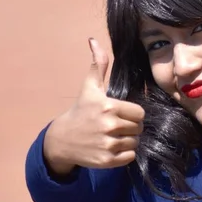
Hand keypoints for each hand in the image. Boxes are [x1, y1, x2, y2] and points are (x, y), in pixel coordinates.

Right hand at [43, 39, 144, 174]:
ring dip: (128, 140)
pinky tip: (111, 147)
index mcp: (108, 106)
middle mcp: (109, 126)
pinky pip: (130, 156)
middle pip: (138, 128)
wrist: (62, 140)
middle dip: (130, 127)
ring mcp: (108, 144)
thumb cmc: (80, 111)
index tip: (120, 114)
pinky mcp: (107, 161)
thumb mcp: (89, 87)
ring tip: (113, 136)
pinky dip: (124, 154)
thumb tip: (94, 40)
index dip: (132, 114)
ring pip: (135, 142)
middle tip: (116, 126)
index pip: (139, 113)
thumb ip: (98, 65)